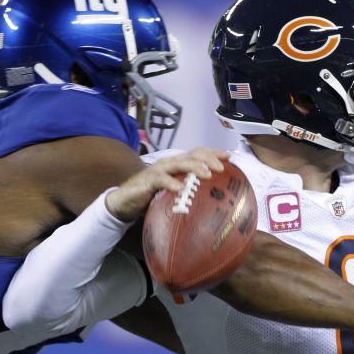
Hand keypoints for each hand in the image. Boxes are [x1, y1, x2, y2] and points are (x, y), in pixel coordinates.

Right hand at [105, 148, 228, 221]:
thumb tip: (210, 199)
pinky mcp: (148, 180)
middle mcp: (169, 163)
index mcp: (177, 164)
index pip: (197, 153)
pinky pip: (161, 179)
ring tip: (206, 174)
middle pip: (192, 155)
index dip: (212, 152)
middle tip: (221, 167)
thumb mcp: (173, 191)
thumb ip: (187, 189)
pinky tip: (180, 189)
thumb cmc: (151, 195)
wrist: (125, 200)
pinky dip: (171, 183)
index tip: (229, 156)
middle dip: (208, 158)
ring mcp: (159, 170)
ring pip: (179, 163)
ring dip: (194, 167)